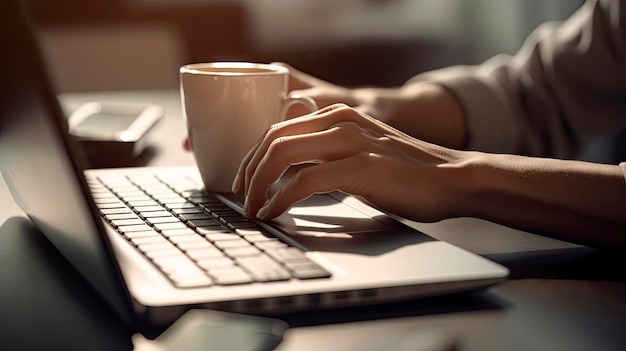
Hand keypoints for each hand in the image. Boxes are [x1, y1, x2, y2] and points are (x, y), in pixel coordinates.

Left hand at [233, 104, 472, 221]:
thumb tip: (289, 176)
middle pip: (272, 139)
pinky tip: (274, 211)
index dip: (252, 157)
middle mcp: (340, 121)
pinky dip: (281, 198)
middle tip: (242, 197)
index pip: (277, 129)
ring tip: (252, 208)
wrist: (453, 178)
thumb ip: (327, 155)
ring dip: (258, 185)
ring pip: (281, 155)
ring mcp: (350, 141)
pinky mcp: (361, 166)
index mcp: (337, 116)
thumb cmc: (407, 173)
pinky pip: (304, 180)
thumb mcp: (359, 153)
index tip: (245, 181)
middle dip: (248, 171)